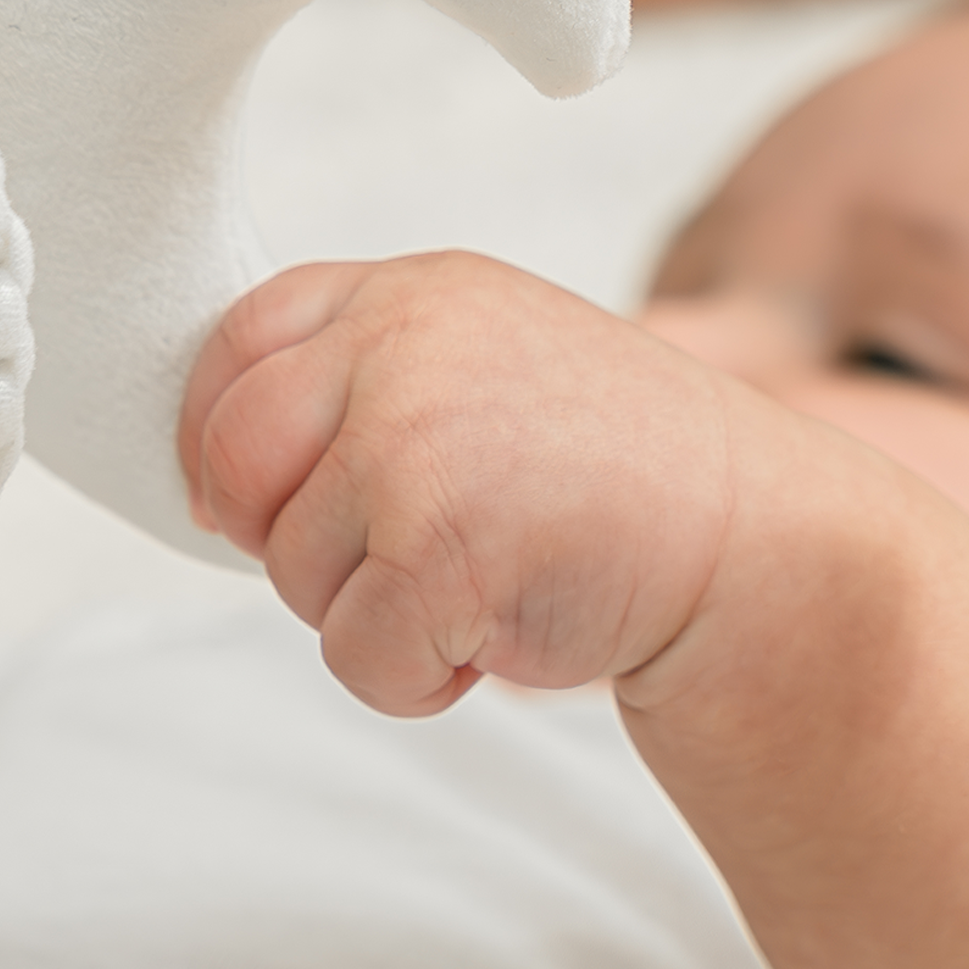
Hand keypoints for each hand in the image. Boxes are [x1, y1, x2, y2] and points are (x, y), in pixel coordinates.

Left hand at [178, 253, 738, 715]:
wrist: (755, 539)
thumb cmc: (611, 470)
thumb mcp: (486, 366)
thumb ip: (366, 379)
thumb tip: (213, 474)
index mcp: (413, 290)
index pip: (242, 335)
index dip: (214, 427)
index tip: (238, 495)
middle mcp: (403, 344)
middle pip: (235, 454)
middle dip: (276, 534)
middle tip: (365, 564)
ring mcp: (415, 438)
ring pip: (289, 569)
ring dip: (369, 613)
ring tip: (477, 585)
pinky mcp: (436, 545)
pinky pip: (352, 652)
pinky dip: (414, 678)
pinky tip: (496, 636)